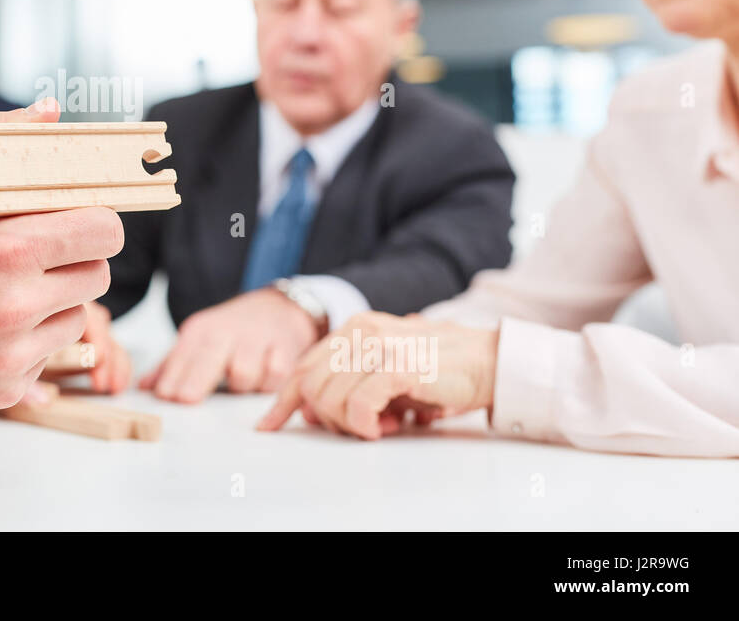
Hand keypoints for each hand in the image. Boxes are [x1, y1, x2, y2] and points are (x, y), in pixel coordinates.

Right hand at [0, 98, 125, 411]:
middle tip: (39, 253)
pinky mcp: (3, 387)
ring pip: (78, 317)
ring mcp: (11, 353)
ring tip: (7, 290)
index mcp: (8, 248)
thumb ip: (0, 141)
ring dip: (56, 301)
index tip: (74, 218)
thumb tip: (50, 111)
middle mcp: (16, 305)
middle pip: (98, 274)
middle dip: (76, 258)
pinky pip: (48, 355)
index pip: (102, 230)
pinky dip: (30, 340)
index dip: (93, 219)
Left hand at [139, 287, 320, 402]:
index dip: (173, 376)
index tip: (164, 395)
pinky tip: (263, 378)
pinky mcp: (285, 350)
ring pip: (243, 374)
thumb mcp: (200, 340)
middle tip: (186, 399)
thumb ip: (173, 364)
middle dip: (196, 379)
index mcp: (202, 330)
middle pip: (210, 357)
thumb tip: (144, 388)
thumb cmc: (233, 331)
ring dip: (239, 386)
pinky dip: (267, 383)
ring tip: (238, 381)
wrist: (278, 309)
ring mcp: (257, 339)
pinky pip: (273, 376)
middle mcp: (227, 331)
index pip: (183, 354)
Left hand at [257, 312, 498, 438]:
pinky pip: (359, 405)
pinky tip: (383, 428)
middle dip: (326, 419)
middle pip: (311, 387)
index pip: (304, 367)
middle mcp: (360, 331)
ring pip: (330, 398)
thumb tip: (307, 411)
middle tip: (360, 429)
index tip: (268, 426)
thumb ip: (348, 382)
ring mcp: (378, 345)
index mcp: (353, 328)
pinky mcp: (397, 364)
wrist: (489, 362)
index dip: (282, 400)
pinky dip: (365, 425)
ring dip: (349, 425)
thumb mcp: (384, 372)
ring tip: (380, 427)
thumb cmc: (437, 371)